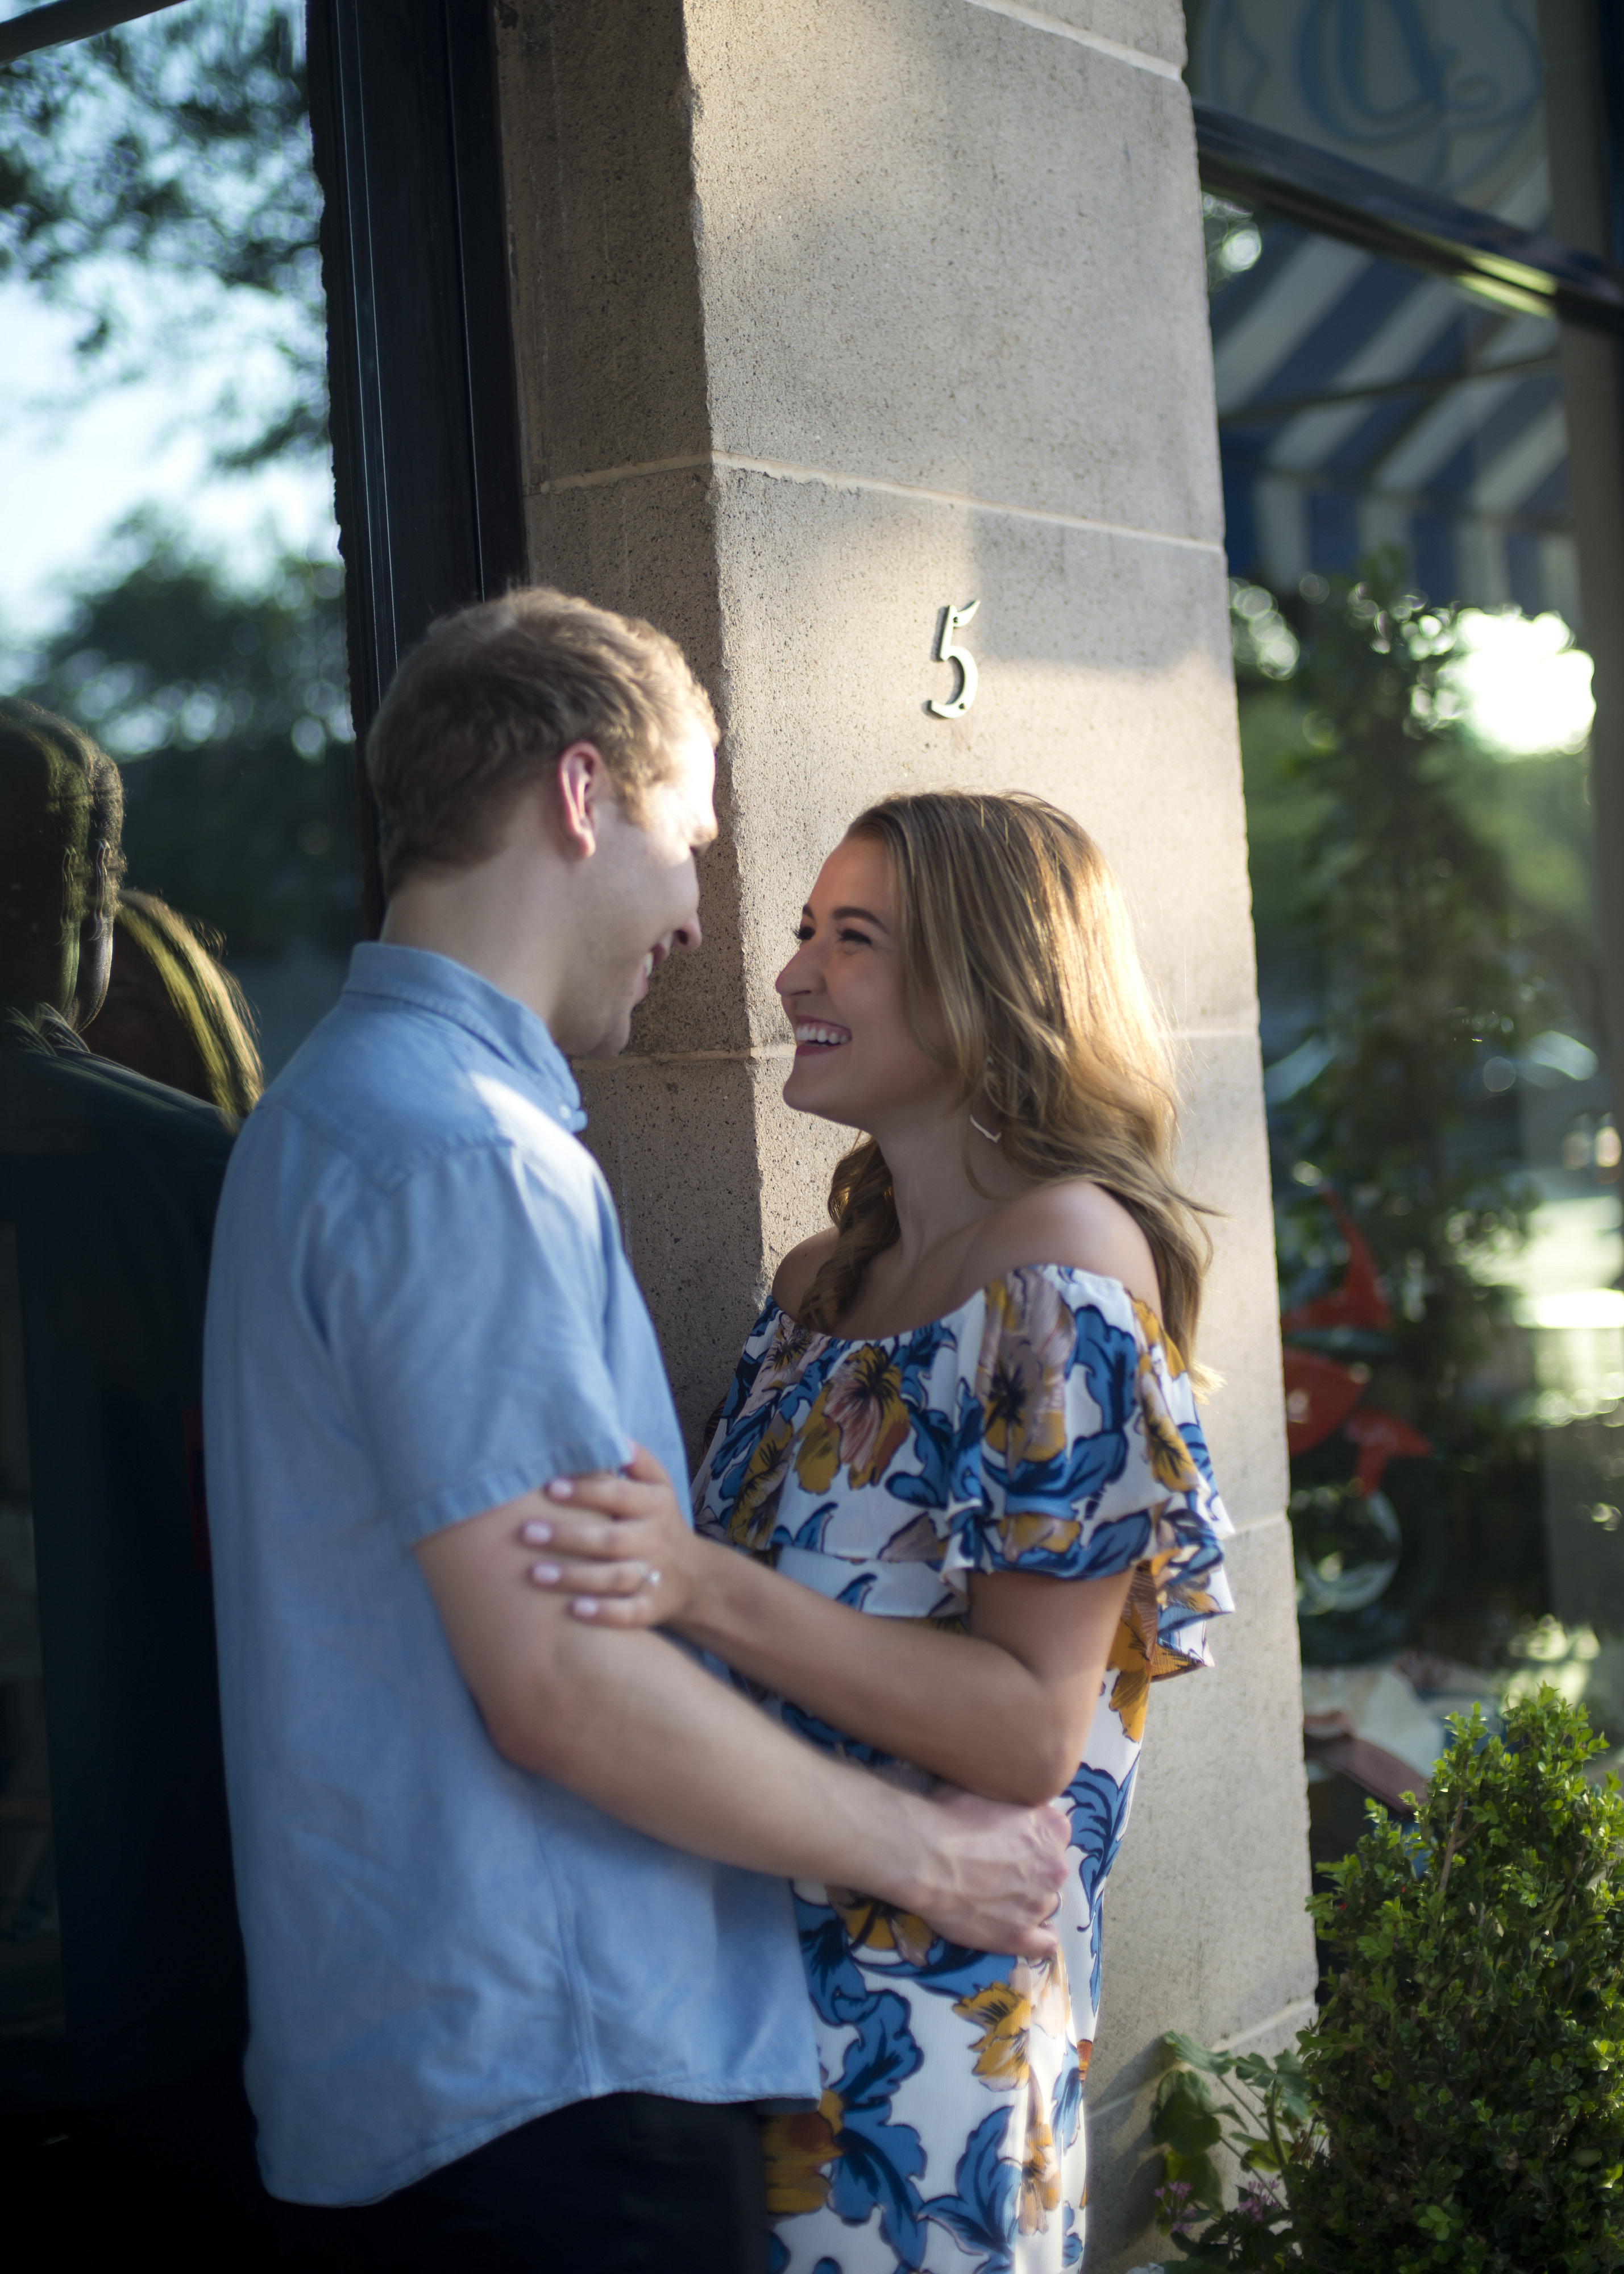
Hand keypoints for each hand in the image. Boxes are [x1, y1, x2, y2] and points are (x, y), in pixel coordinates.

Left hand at [521, 1443, 702, 1626]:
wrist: (698, 1576)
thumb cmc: (658, 1520)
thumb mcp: (658, 1485)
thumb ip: (636, 1459)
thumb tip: (609, 1432)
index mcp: (653, 1504)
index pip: (618, 1495)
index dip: (585, 1491)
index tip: (549, 1487)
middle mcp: (654, 1539)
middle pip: (611, 1539)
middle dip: (568, 1536)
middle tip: (527, 1532)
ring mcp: (653, 1576)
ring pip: (614, 1578)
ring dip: (575, 1577)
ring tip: (534, 1573)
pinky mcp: (651, 1609)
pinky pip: (628, 1614)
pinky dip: (604, 1614)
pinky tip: (574, 1611)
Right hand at [901, 1783, 1070, 1960]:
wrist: (925, 1858)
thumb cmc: (950, 1816)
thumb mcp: (985, 1790)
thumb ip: (1009, 1801)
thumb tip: (1004, 1802)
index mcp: (1052, 1827)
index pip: (1055, 1832)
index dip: (1032, 1835)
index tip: (1013, 1836)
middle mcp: (1055, 1867)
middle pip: (1052, 1869)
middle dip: (1032, 1869)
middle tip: (1001, 1866)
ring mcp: (1039, 1904)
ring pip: (1046, 1903)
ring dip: (1030, 1900)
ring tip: (1002, 1897)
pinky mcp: (1019, 1936)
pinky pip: (1045, 1943)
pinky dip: (1040, 1937)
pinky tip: (1027, 1930)